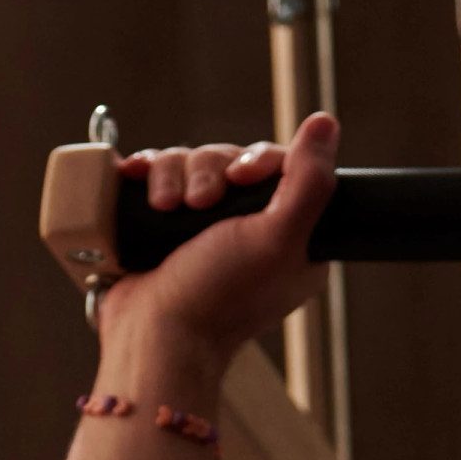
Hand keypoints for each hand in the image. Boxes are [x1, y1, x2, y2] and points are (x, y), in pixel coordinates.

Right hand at [97, 114, 337, 372]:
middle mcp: (248, 230)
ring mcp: (201, 229)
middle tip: (197, 205)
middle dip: (207, 171)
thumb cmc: (218, 297)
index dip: (257, 160)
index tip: (241, 177)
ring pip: (190, 163)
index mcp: (289, 236)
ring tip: (164, 207)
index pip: (280, 167)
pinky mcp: (162, 228)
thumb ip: (310, 183)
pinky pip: (157, 176)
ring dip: (172, 175)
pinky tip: (135, 179)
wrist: (153, 337)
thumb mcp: (277, 240)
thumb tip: (325, 122)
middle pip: (229, 158)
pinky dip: (146, 173)